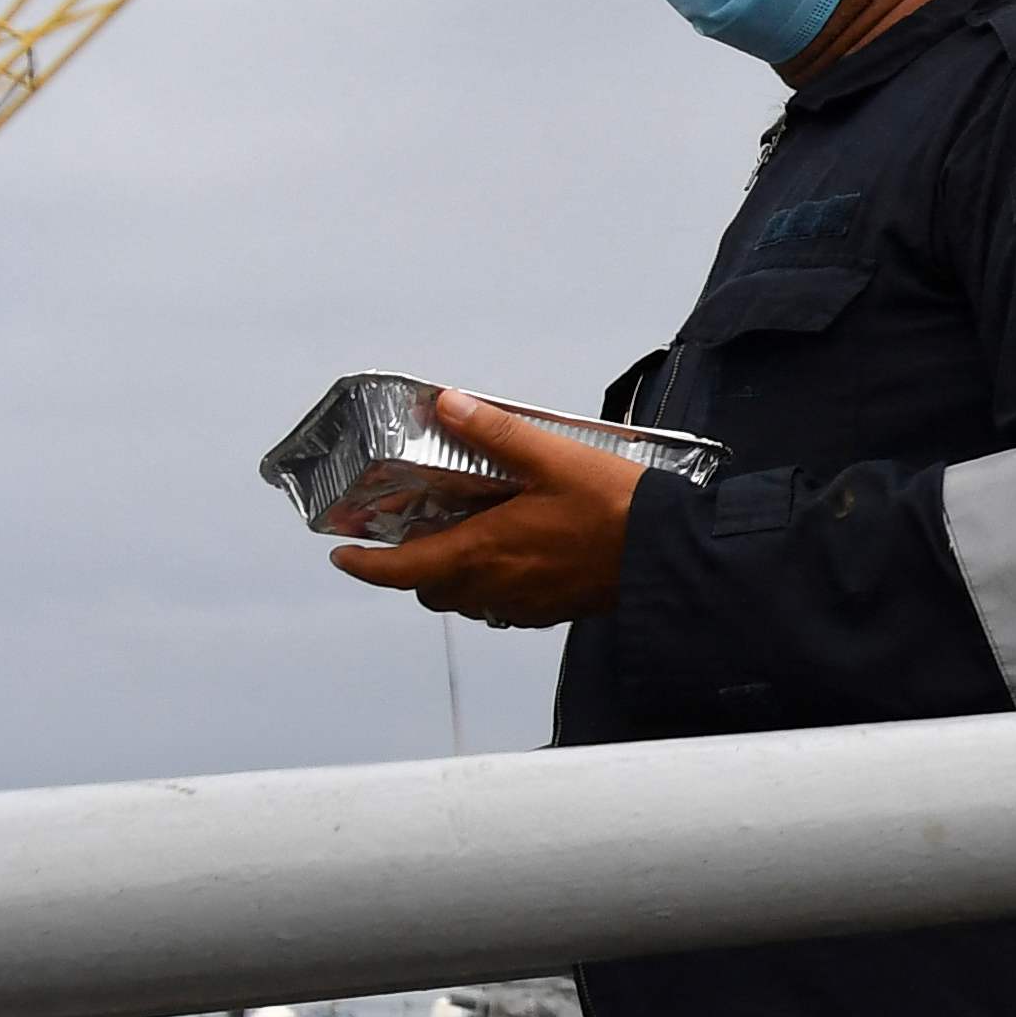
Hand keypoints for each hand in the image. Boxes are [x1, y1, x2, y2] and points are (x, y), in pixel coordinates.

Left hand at [328, 392, 648, 627]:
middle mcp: (495, 586)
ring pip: (467, 600)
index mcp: (483, 551)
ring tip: (466, 542)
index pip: (403, 570)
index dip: (366, 566)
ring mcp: (525, 605)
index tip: (344, 556)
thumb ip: (496, 433)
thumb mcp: (554, 456)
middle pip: (431, 590)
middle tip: (413, 535)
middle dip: (413, 568)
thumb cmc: (614, 508)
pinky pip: (504, 606)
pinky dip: (493, 586)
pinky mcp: (554, 612)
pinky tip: (518, 558)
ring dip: (454, 578)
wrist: (671, 556)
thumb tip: (446, 404)